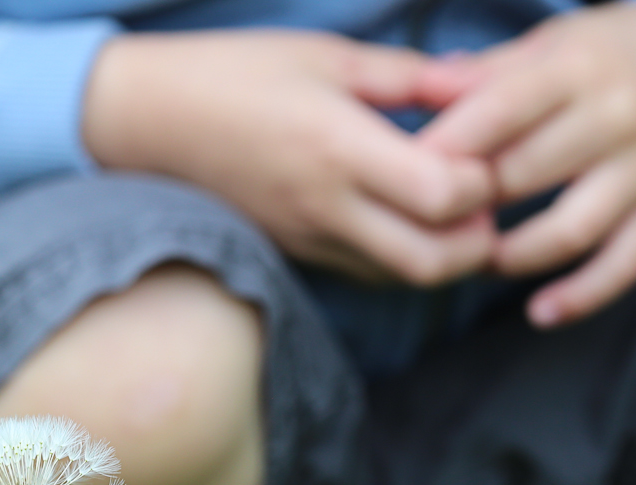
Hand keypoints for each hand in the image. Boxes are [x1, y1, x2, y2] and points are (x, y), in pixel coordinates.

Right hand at [83, 31, 498, 285]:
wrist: (149, 121)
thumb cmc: (236, 74)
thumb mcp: (328, 55)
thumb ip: (412, 77)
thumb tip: (484, 83)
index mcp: (339, 147)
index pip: (443, 195)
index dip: (483, 180)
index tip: (484, 149)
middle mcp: (325, 206)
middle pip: (432, 261)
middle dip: (477, 239)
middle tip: (485, 198)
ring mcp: (307, 237)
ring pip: (400, 278)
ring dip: (443, 255)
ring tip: (452, 211)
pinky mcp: (295, 251)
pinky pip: (365, 271)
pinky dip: (401, 257)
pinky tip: (406, 219)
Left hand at [415, 1, 635, 326]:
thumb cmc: (596, 62)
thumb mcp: (544, 49)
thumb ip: (482, 75)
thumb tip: (419, 91)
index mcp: (577, 70)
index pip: (499, 112)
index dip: (444, 150)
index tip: (398, 179)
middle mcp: (619, 116)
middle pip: (525, 175)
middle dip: (467, 208)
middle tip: (423, 230)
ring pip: (571, 229)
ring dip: (511, 256)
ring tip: (472, 261)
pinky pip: (624, 265)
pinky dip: (581, 296)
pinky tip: (539, 313)